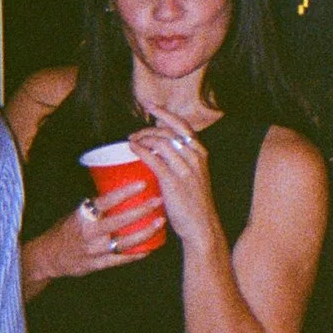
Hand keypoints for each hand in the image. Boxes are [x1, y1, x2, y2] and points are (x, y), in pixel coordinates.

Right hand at [23, 179, 160, 286]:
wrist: (49, 257)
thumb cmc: (67, 230)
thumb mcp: (77, 213)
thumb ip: (96, 205)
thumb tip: (119, 188)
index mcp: (82, 216)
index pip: (105, 202)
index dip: (124, 193)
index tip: (142, 183)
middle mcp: (89, 233)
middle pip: (119, 221)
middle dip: (141, 210)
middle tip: (158, 200)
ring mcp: (94, 250)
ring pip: (124, 242)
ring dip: (144, 232)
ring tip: (160, 221)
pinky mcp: (98, 264)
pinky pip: (121, 259)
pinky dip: (137, 254)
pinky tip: (151, 247)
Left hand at [128, 111, 217, 247]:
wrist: (201, 227)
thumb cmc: (194, 205)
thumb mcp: (194, 178)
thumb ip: (182, 163)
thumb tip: (159, 153)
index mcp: (201, 154)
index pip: (182, 126)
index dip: (165, 113)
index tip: (151, 106)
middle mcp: (195, 158)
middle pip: (168, 132)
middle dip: (148, 128)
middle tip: (134, 134)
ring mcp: (185, 169)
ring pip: (160, 142)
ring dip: (142, 138)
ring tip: (131, 141)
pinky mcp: (173, 181)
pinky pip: (153, 158)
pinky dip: (140, 150)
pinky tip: (132, 148)